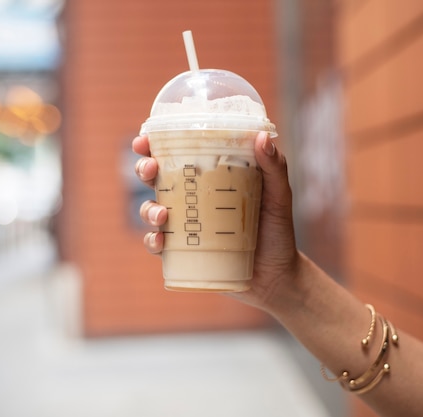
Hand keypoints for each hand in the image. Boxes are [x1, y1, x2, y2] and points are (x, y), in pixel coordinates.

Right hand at [132, 132, 299, 309]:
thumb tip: (261, 136)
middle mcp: (192, 198)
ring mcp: (186, 225)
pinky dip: (153, 241)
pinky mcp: (184, 252)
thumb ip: (273, 167)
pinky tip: (160, 240)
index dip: (154, 144)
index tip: (144, 139)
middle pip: (156, 178)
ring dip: (148, 209)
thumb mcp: (278, 196)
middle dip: (144, 169)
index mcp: (210, 177)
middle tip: (150, 169)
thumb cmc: (278, 231)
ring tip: (162, 214)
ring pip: (151, 210)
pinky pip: (159, 245)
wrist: (277, 276)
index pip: (177, 154)